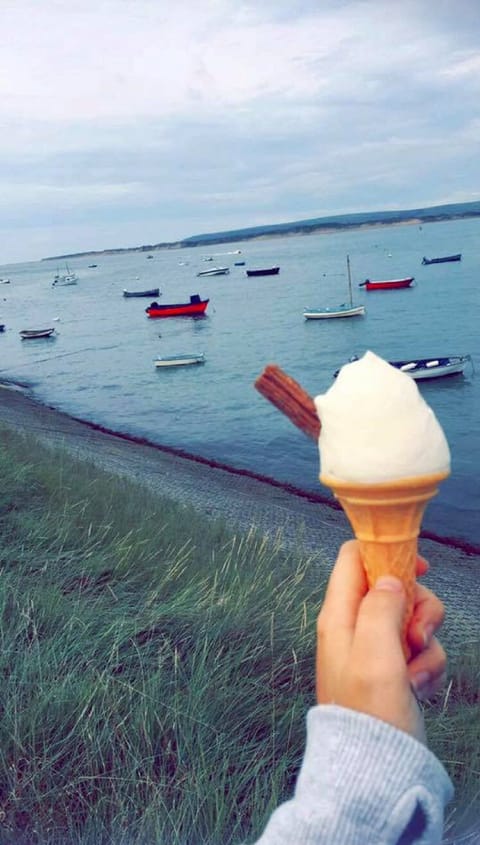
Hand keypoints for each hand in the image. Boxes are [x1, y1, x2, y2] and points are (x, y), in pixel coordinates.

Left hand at [316, 540, 446, 743]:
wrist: (374, 769)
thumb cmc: (369, 714)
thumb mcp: (374, 653)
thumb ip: (380, 607)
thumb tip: (390, 580)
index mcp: (339, 615)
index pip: (353, 558)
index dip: (386, 554)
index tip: (418, 570)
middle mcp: (353, 627)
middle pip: (392, 587)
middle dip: (417, 607)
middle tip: (416, 635)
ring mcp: (373, 649)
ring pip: (412, 619)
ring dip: (425, 642)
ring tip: (413, 672)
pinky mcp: (391, 670)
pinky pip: (419, 650)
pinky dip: (425, 665)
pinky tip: (417, 687)